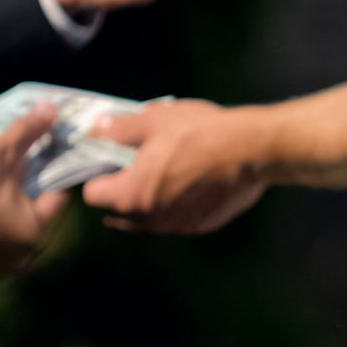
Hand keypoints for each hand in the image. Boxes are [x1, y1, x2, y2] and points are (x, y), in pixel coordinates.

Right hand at [0, 108, 68, 284]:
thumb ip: (27, 132)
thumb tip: (52, 110)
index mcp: (35, 230)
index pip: (56, 197)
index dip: (49, 174)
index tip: (38, 161)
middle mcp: (21, 257)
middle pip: (33, 216)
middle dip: (24, 194)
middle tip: (10, 175)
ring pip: (10, 233)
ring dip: (4, 216)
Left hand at [82, 100, 267, 234]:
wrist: (254, 151)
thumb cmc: (200, 133)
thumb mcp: (153, 120)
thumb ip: (118, 128)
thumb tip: (97, 129)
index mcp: (130, 195)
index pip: (92, 194)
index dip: (98, 173)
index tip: (111, 159)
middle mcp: (150, 220)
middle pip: (119, 212)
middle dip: (123, 191)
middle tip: (139, 165)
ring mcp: (179, 226)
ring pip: (150, 218)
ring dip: (150, 200)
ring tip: (170, 172)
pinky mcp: (203, 226)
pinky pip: (178, 217)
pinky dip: (179, 204)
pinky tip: (195, 182)